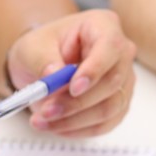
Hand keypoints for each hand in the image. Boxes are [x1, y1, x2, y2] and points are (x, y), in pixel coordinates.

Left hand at [6, 9, 136, 136]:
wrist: (42, 64)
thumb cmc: (41, 48)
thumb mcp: (31, 47)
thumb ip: (42, 60)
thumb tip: (53, 77)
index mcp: (103, 26)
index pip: (110, 46)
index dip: (95, 69)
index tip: (73, 88)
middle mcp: (121, 52)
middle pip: (112, 82)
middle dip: (77, 102)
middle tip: (46, 111)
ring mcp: (124, 80)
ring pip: (110, 107)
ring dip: (75, 120)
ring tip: (43, 121)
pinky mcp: (119, 104)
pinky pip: (105, 123)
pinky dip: (79, 129)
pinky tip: (57, 127)